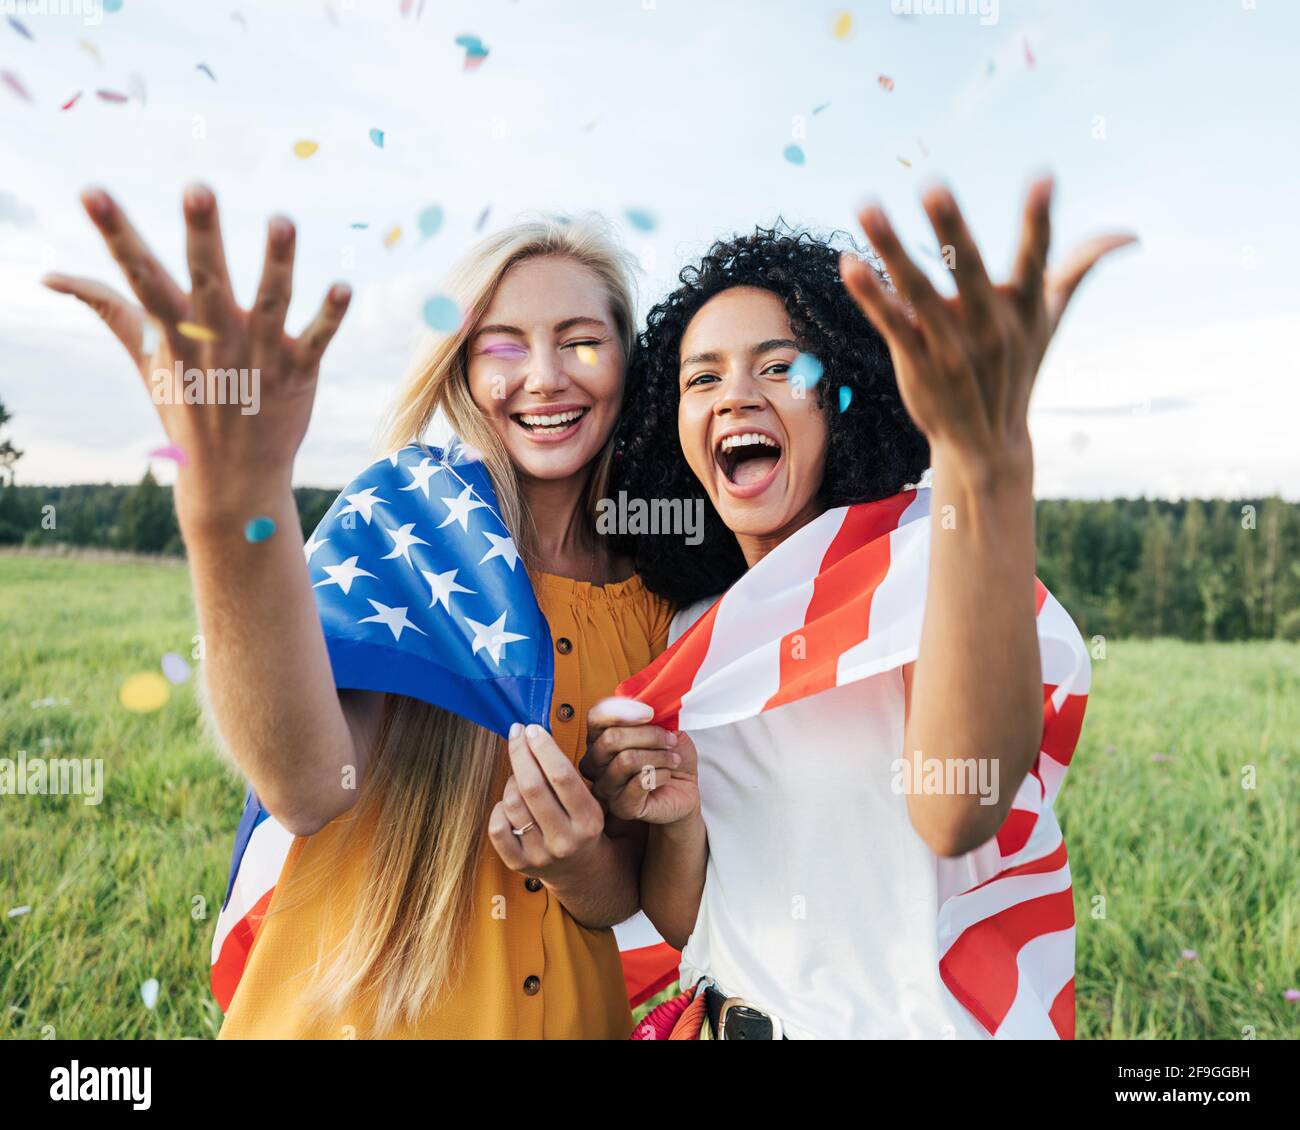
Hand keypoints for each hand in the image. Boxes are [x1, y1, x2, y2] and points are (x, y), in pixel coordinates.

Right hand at [41, 184, 350, 512]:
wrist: (233, 479)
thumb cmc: (187, 406)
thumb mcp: (145, 358)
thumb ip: (107, 307)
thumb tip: (50, 277)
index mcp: (176, 331)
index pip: (140, 275)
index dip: (115, 234)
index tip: (90, 192)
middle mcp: (217, 339)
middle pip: (208, 281)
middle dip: (202, 236)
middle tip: (196, 188)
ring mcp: (260, 356)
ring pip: (271, 303)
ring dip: (277, 263)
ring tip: (281, 219)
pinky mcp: (297, 374)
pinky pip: (316, 341)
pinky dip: (330, 316)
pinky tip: (344, 286)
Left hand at [488, 723, 605, 881]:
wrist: (580, 871)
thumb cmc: (580, 824)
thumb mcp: (588, 801)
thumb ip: (565, 775)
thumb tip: (534, 736)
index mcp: (588, 820)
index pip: (561, 776)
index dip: (543, 747)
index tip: (532, 728)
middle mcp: (564, 839)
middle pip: (532, 786)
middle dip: (520, 753)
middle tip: (516, 734)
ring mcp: (540, 854)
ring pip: (512, 803)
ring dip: (511, 780)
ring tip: (519, 774)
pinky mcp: (518, 864)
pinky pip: (497, 828)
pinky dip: (499, 808)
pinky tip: (509, 802)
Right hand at [580, 697, 698, 824]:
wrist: (684, 790)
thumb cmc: (669, 758)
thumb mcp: (665, 727)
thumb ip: (652, 713)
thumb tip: (648, 702)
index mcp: (600, 738)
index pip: (596, 717)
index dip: (622, 711)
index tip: (650, 713)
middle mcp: (595, 762)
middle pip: (611, 739)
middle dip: (649, 735)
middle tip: (671, 740)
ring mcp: (605, 786)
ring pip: (625, 760)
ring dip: (658, 756)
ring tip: (673, 759)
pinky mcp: (621, 806)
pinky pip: (638, 783)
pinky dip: (660, 775)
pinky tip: (667, 775)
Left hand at [840, 177, 1135, 471]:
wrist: (986, 444)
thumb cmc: (1018, 368)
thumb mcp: (1049, 320)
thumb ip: (1078, 269)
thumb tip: (1130, 235)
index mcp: (1024, 309)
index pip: (1036, 258)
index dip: (1040, 222)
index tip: (1044, 178)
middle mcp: (989, 326)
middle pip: (967, 269)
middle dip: (951, 228)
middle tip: (933, 184)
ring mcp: (951, 346)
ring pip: (918, 289)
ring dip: (891, 248)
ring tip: (867, 206)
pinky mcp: (917, 362)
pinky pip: (892, 322)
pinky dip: (871, 294)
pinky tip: (850, 263)